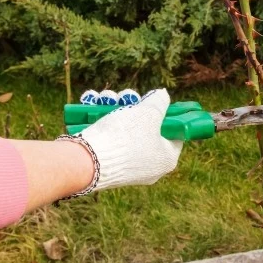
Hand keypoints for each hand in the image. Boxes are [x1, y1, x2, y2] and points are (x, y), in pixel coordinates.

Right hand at [61, 89, 182, 193]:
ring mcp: (127, 168)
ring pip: (126, 130)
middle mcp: (150, 167)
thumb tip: (163, 95)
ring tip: (106, 99)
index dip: (166, 115)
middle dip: (134, 108)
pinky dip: (103, 122)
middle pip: (147, 128)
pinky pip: (110, 139)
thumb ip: (159, 102)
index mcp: (167, 159)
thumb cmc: (126, 137)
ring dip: (115, 109)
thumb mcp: (148, 113)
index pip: (174, 133)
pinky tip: (94, 105)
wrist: (87, 160)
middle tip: (127, 98)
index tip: (156, 103)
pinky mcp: (107, 165)